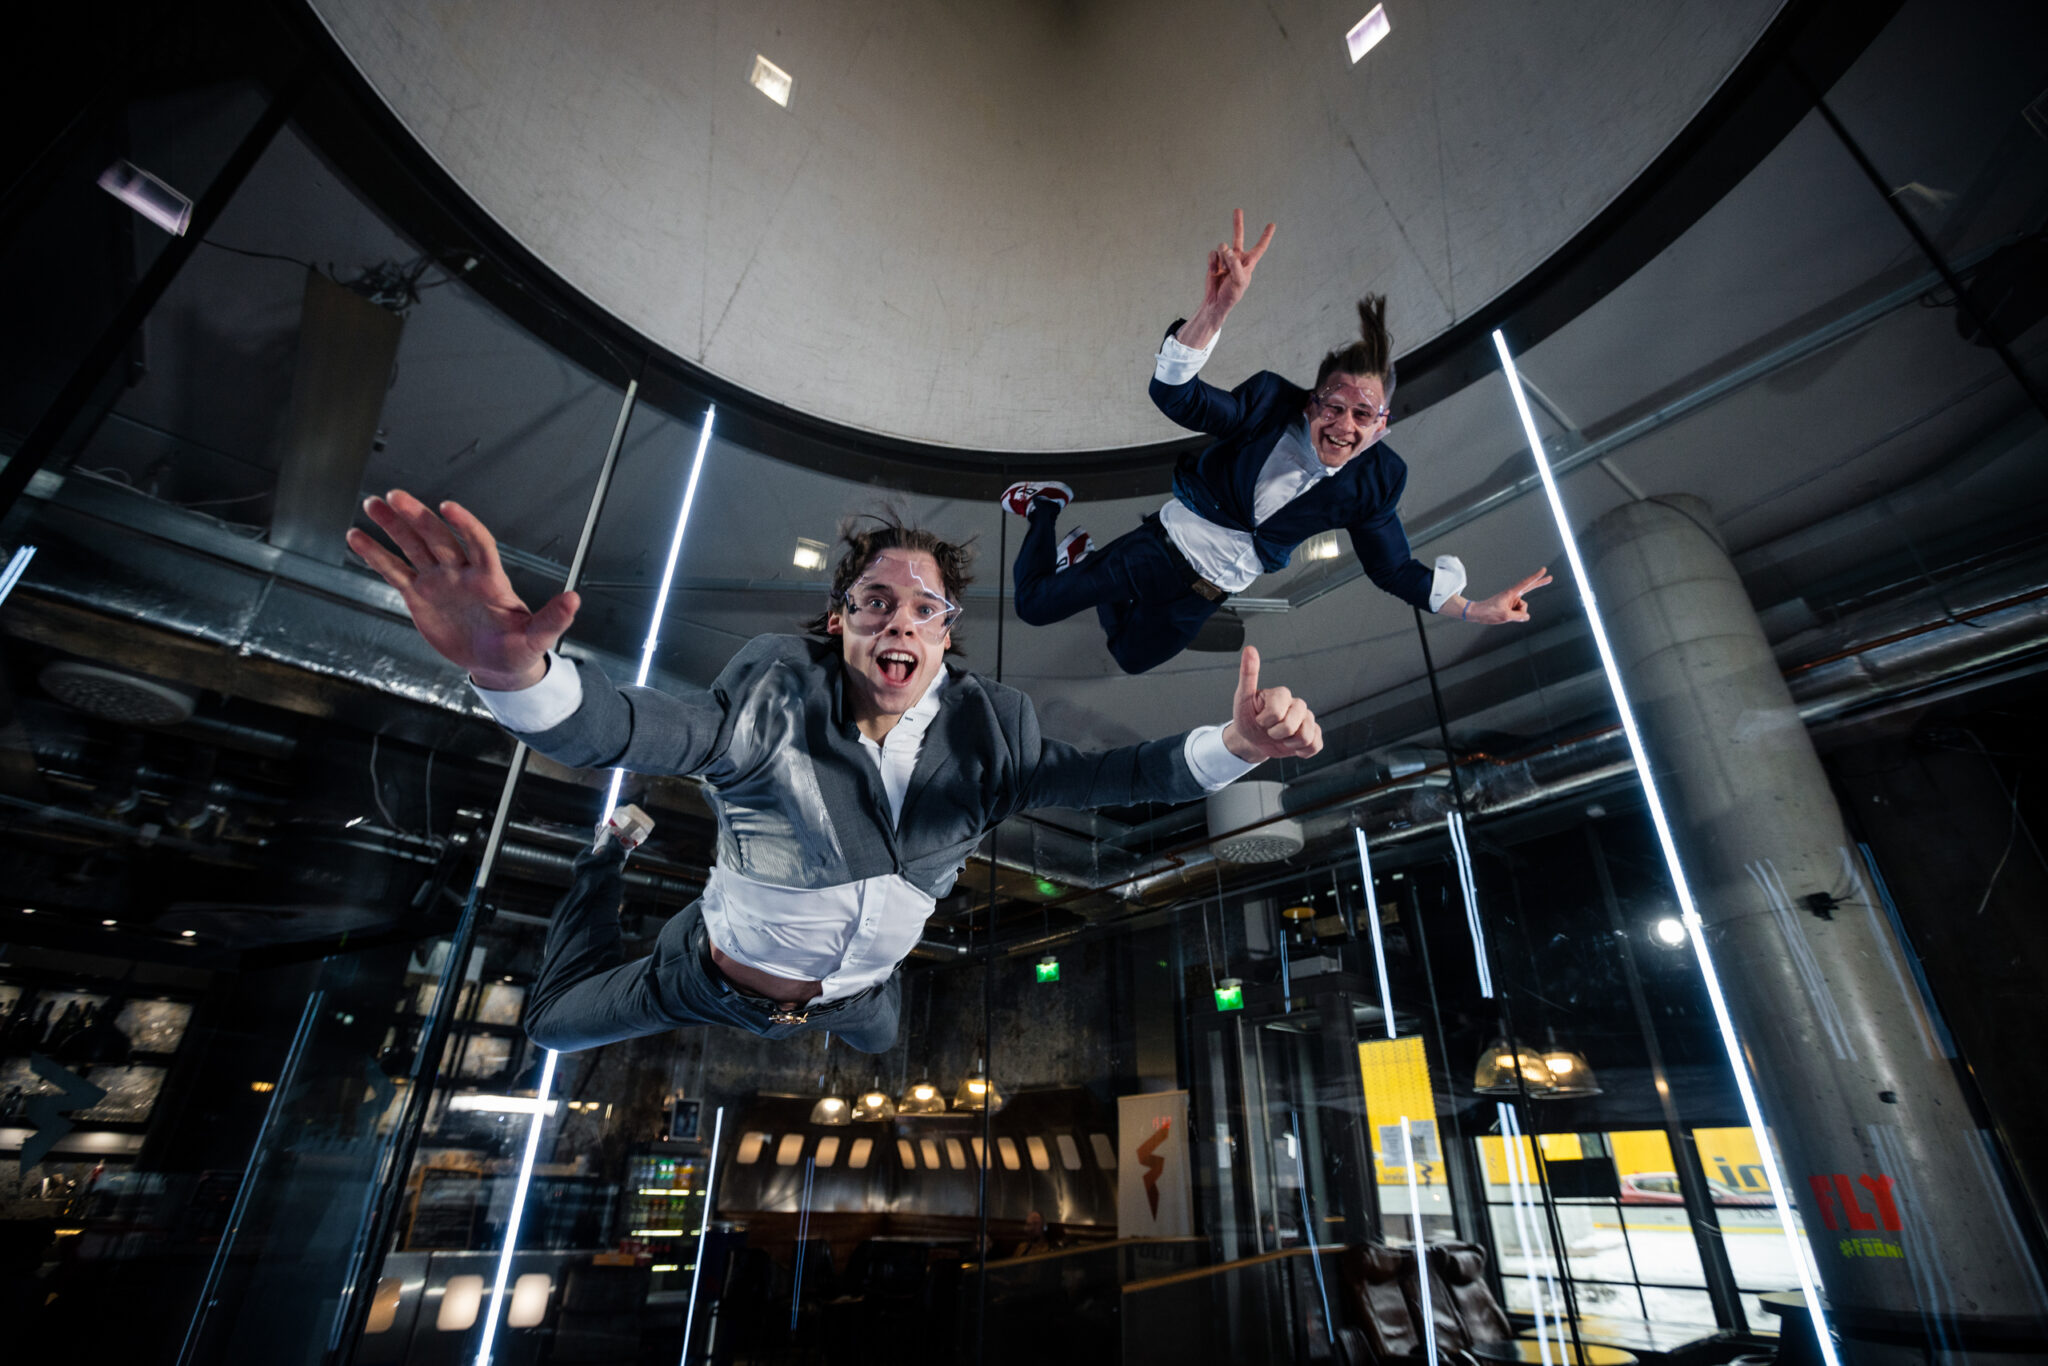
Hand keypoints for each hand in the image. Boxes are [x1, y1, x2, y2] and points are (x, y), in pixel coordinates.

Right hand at [345, 490, 578, 689]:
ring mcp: (439, 580)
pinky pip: (394, 570)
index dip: (464, 524)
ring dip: (393, 526)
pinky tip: (356, 537)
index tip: (448, 506)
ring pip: (413, 547)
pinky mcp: (419, 595)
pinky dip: (376, 555)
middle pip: (437, 537)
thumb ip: (553, 619)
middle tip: (396, 496)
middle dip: (417, 517)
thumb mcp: (537, 637)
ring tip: (373, 504)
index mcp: (489, 579)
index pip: (477, 543)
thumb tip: (575, 600)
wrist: (496, 663)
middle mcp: (461, 573)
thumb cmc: (518, 648)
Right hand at [1205, 209, 1274, 314]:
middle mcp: (1238, 258)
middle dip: (1238, 223)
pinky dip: (1212, 262)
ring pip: (1223, 247)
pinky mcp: (1215, 261)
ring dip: (1221, 258)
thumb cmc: (1231, 294)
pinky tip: (1213, 272)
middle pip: (1238, 237)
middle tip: (1238, 210)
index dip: (1266, 236)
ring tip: (1221, 270)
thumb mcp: (1238, 281)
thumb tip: (1227, 249)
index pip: (1260, 247)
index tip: (1272, 224)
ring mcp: (1225, 259)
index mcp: (1249, 263)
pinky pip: (1213, 254)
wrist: (1216, 302)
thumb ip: (1235, 264)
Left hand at [1222, 645, 1322, 762]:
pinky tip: (1291, 745)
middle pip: (1293, 725)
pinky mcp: (1313, 735)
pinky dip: (1301, 751)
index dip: (1265, 721)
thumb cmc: (1247, 717)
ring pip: (1306, 737)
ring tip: (1280, 738)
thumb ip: (1248, 674)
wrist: (1251, 739)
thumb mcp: (1243, 697)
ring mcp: (1307, 720)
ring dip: (1288, 743)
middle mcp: (1297, 705)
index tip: (1258, 719)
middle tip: (1269, 730)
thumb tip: (1250, 649)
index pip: (1277, 712)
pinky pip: (1316, 745)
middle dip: (1276, 734)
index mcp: (1282, 694)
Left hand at [1460, 568, 1552, 624]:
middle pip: (1529, 588)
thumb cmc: (1489, 613)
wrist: (1477, 613)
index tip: (1544, 570)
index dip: (1536, 577)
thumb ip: (1519, 616)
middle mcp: (1513, 594)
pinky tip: (1505, 616)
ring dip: (1517, 614)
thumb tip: (1527, 616)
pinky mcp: (1511, 605)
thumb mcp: (1506, 616)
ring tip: (1503, 614)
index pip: (1526, 583)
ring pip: (1523, 609)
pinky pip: (1519, 613)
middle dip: (1540, 583)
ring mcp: (1512, 600)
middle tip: (1550, 577)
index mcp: (1511, 593)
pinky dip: (1515, 616)